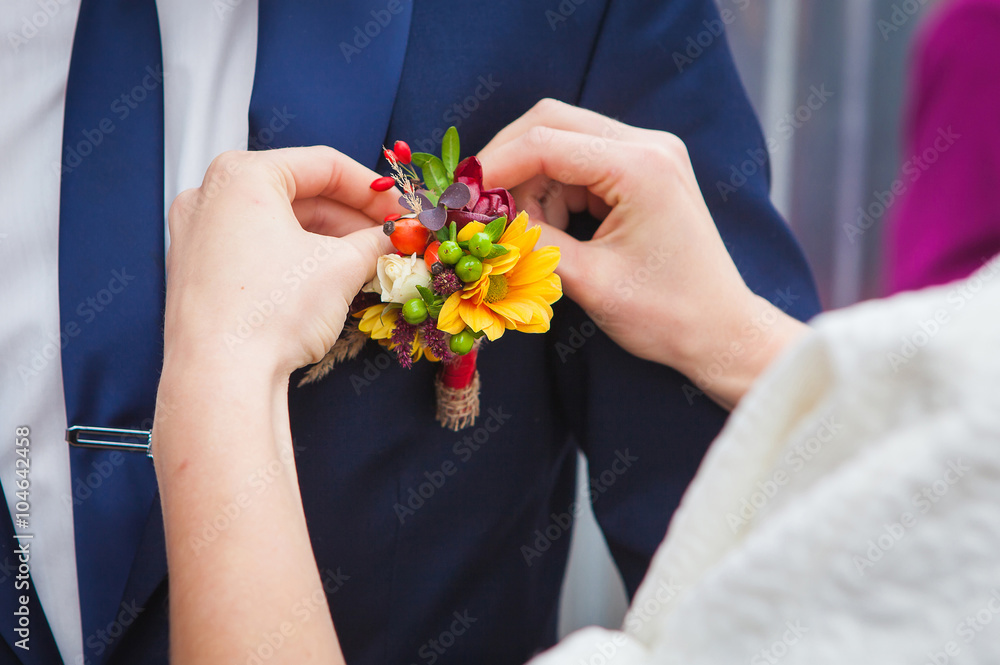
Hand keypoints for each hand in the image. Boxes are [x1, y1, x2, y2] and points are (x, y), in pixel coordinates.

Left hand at [164, 146, 398, 377]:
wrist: (220, 377)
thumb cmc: (271, 312)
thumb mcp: (341, 268)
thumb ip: (376, 242)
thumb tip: (397, 237)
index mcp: (242, 174)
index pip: (324, 165)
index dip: (374, 189)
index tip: (403, 209)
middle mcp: (210, 194)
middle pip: (300, 193)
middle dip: (353, 217)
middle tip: (392, 237)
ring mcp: (197, 232)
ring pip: (278, 222)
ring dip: (328, 238)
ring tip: (368, 260)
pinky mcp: (197, 269)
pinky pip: (256, 247)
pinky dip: (295, 256)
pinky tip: (330, 277)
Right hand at [478, 100, 808, 407]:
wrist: (719, 331)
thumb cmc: (666, 315)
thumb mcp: (588, 281)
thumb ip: (531, 243)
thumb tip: (484, 221)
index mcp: (640, 167)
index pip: (545, 142)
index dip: (493, 167)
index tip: (459, 199)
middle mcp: (648, 145)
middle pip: (551, 123)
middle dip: (507, 164)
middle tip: (477, 208)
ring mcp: (648, 153)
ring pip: (561, 142)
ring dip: (530, 183)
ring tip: (524, 233)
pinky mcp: (644, 170)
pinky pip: (579, 163)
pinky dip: (553, 192)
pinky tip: (549, 229)